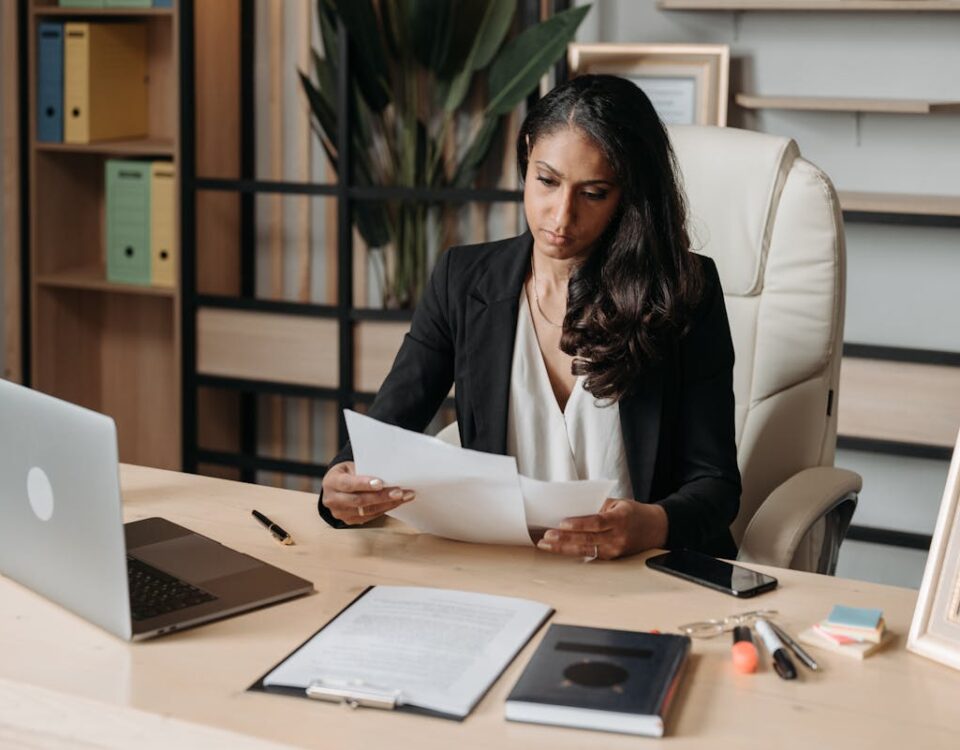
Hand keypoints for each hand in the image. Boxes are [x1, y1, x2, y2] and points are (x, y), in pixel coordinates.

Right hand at [321, 461, 414, 524]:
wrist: (337, 486)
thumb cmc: (347, 472)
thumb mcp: (351, 466)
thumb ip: (364, 471)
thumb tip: (388, 474)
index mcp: (331, 482)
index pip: (348, 484)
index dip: (364, 484)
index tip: (380, 483)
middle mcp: (332, 499)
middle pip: (359, 500)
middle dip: (382, 496)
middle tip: (400, 492)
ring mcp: (340, 513)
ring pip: (367, 511)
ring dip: (388, 504)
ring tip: (405, 497)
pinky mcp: (349, 520)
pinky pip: (370, 516)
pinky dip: (385, 509)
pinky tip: (397, 502)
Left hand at [536, 499, 667, 559]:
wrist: (655, 529)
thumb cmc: (633, 513)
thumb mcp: (618, 503)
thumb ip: (597, 506)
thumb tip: (572, 509)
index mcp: (620, 519)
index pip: (597, 523)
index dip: (579, 524)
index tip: (562, 523)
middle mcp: (618, 537)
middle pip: (587, 539)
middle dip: (564, 538)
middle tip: (547, 536)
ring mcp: (615, 550)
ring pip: (585, 550)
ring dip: (563, 547)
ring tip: (546, 544)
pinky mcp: (611, 557)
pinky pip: (589, 554)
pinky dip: (573, 550)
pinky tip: (558, 548)